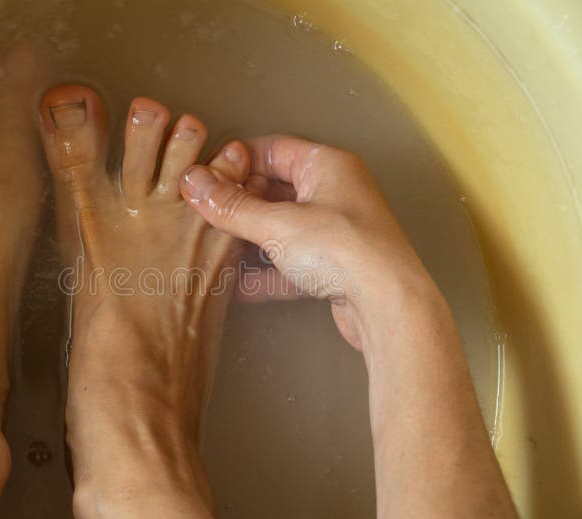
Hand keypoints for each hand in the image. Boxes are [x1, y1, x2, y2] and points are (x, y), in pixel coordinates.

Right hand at [180, 134, 438, 350]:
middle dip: (238, 203)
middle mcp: (334, 193)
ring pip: (281, 227)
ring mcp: (335, 231)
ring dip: (249, 239)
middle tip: (204, 215)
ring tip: (212, 248)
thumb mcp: (278, 224)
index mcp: (327, 166)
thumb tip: (192, 182)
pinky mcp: (334, 267)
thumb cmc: (344, 250)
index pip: (272, 149)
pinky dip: (266, 272)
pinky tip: (238, 286)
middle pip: (274, 189)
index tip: (203, 178)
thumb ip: (231, 206)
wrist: (389, 306)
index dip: (235, 162)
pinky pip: (291, 262)